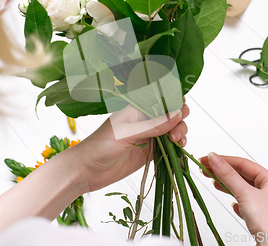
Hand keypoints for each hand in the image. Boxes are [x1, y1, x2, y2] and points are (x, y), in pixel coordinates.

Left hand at [71, 101, 189, 192]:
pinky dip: (178, 148)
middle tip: (175, 132)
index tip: (181, 110)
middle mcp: (146, 119)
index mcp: (138, 108)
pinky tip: (179, 151)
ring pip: (174, 129)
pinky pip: (170, 147)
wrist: (86, 171)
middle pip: (172, 112)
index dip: (175, 100)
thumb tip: (177, 114)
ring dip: (181, 133)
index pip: (162, 97)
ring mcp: (150, 135)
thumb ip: (153, 125)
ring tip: (176, 141)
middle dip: (180, 118)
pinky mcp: (151, 152)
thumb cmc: (100, 146)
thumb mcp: (127, 133)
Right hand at [200, 154, 267, 245]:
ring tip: (212, 182)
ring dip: (227, 184)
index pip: (243, 164)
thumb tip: (214, 157)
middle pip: (242, 175)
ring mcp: (264, 204)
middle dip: (223, 171)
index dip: (224, 160)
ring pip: (242, 189)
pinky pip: (245, 204)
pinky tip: (232, 204)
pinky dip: (236, 200)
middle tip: (205, 169)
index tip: (207, 159)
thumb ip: (228, 175)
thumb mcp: (245, 194)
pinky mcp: (260, 218)